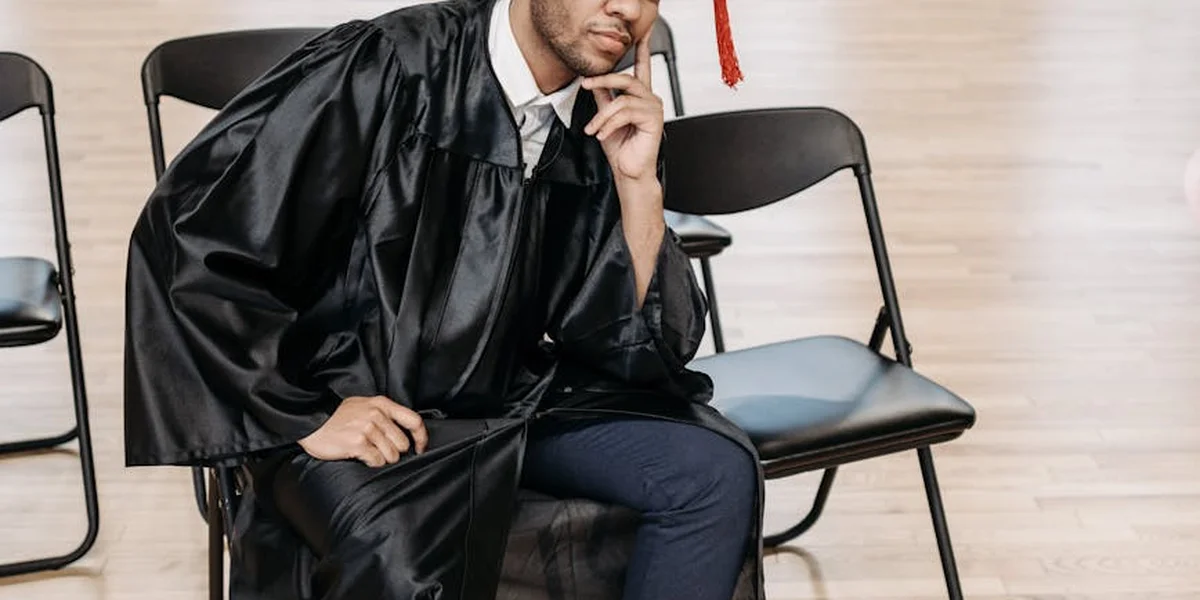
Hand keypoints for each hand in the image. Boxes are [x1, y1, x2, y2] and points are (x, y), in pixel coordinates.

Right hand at [298, 395, 427, 466]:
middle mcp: (377, 415)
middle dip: (394, 451)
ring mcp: (367, 429)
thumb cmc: (338, 416)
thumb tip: (405, 431)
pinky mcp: (357, 443)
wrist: (310, 420)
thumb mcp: (364, 405)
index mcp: (382, 404)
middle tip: (379, 450)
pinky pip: (377, 461)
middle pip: (402, 443)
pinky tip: (361, 456)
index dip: (421, 437)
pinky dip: (371, 463)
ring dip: (382, 458)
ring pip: (391, 455)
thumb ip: (385, 414)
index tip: (420, 448)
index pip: (414, 420)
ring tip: (368, 452)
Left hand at [582, 24, 663, 182]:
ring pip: (621, 99)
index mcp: (640, 96)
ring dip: (602, 115)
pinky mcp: (653, 119)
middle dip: (603, 80)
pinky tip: (602, 135)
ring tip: (593, 129)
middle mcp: (650, 99)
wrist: (628, 172)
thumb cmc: (621, 148)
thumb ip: (603, 98)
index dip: (642, 49)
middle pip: (626, 78)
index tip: (642, 34)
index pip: (642, 68)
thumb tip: (592, 82)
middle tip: (585, 84)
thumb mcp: (606, 118)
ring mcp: (653, 108)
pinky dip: (609, 124)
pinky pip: (625, 112)